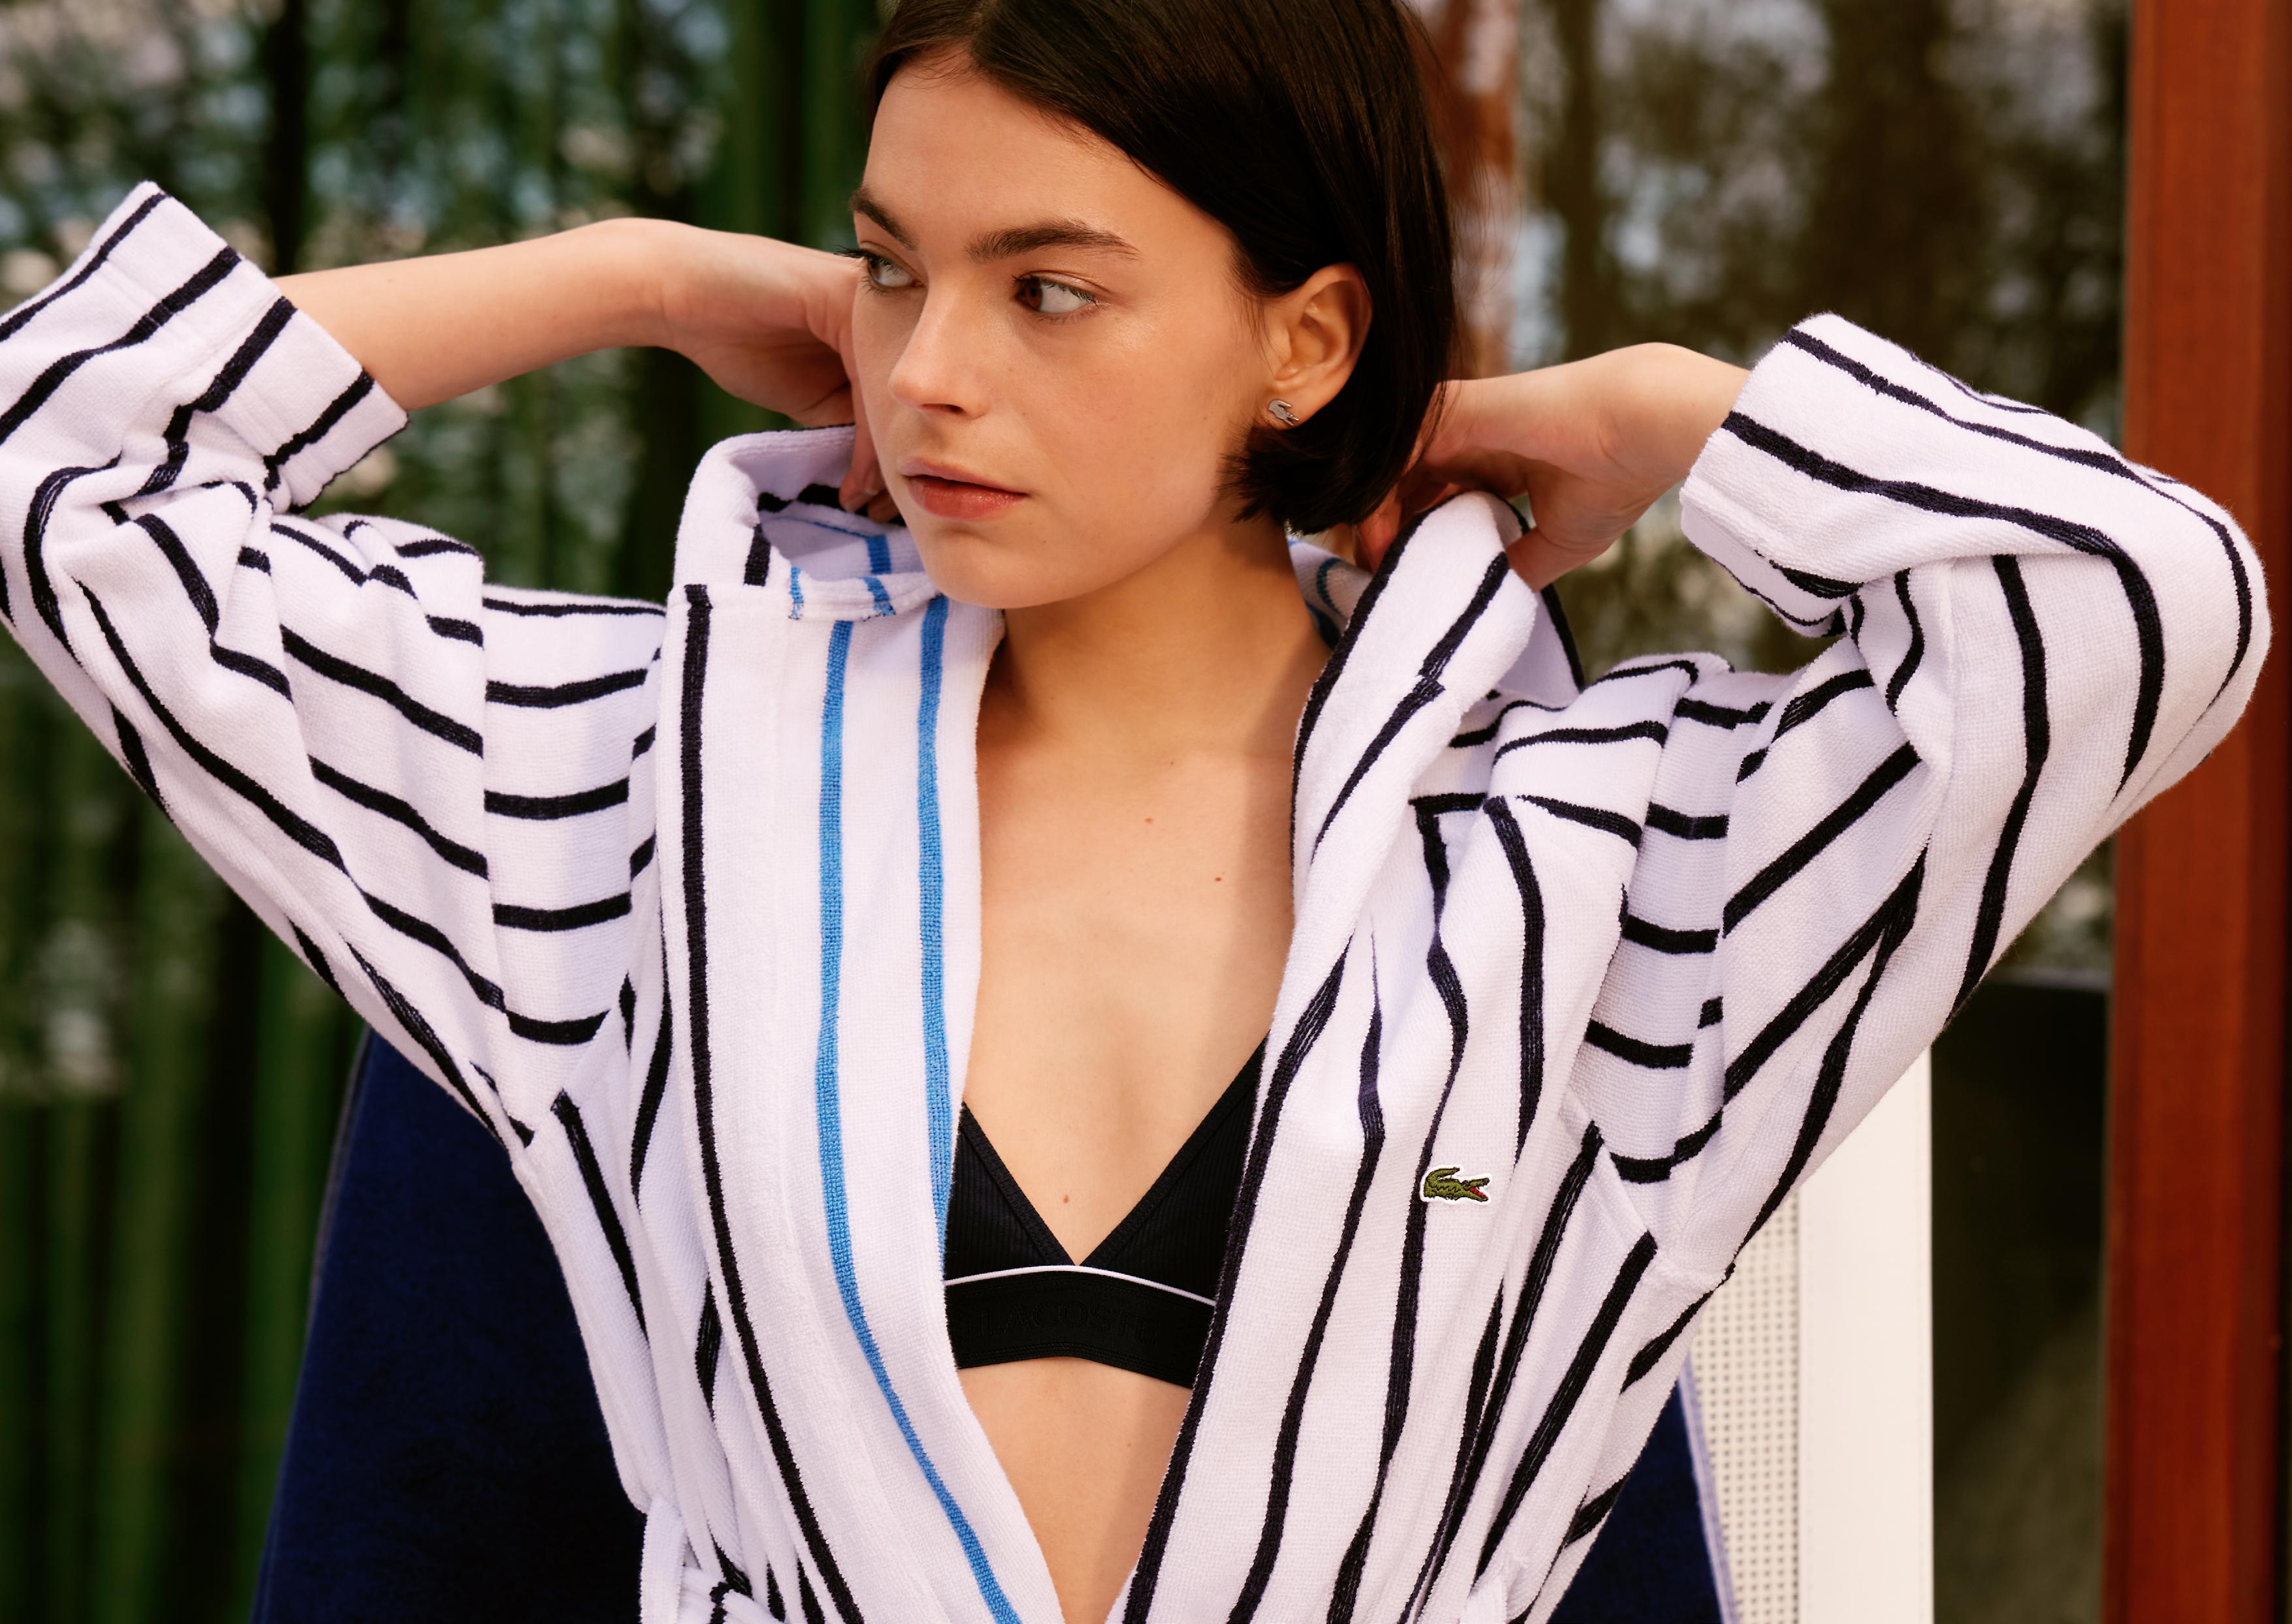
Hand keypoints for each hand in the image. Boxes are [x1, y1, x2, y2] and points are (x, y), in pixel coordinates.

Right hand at [649, 224, 884, 511]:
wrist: (681, 294)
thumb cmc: (738, 340)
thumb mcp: (815, 393)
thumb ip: (854, 417)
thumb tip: (891, 473)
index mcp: (881, 331)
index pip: (909, 404)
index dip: (899, 461)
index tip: (884, 511)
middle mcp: (886, 315)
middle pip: (912, 403)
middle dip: (899, 467)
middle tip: (885, 517)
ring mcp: (870, 307)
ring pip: (897, 402)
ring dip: (884, 464)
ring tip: (864, 504)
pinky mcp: (849, 304)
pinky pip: (871, 390)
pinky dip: (866, 446)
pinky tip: (853, 483)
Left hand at [1356, 344, 1748, 586]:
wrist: (1645, 430)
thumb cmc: (1616, 477)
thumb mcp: (1559, 540)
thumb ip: (1517, 564)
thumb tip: (1493, 599)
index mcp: (1496, 459)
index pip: (1433, 496)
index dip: (1411, 535)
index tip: (1400, 576)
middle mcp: (1471, 437)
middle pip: (1403, 481)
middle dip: (1382, 528)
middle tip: (1375, 574)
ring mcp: (1459, 420)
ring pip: (1391, 464)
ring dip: (1372, 512)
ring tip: (1372, 558)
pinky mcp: (1453, 409)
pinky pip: (1393, 449)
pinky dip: (1375, 487)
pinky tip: (1371, 527)